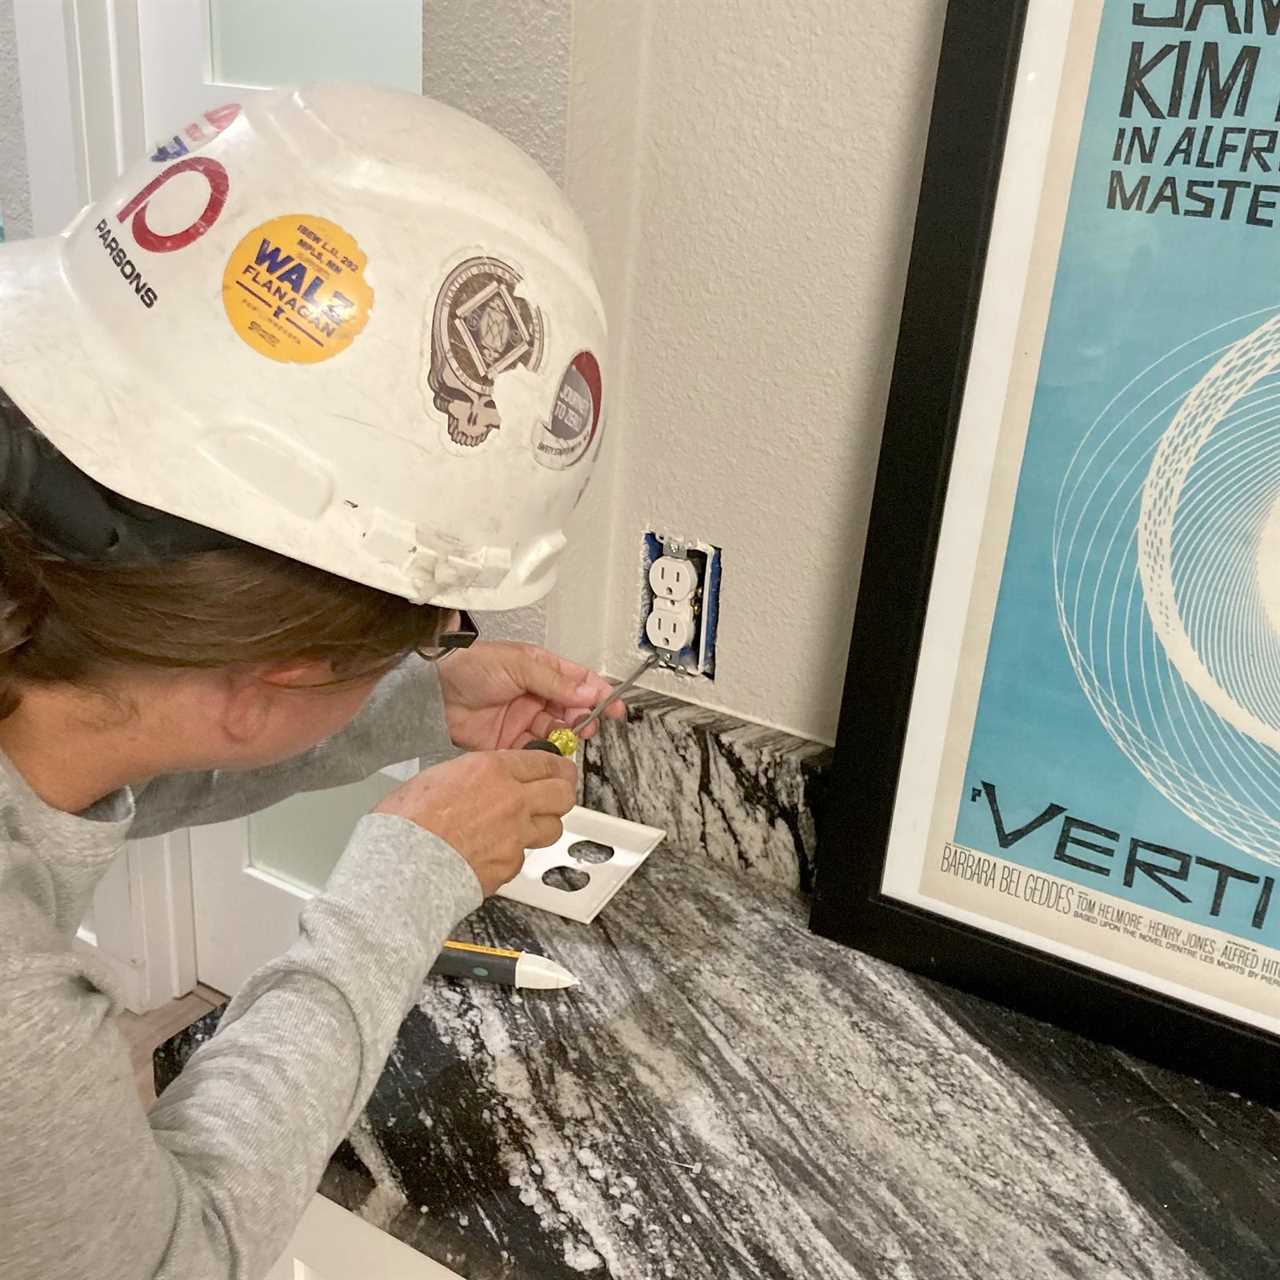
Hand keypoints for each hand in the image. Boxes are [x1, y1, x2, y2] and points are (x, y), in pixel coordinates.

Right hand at [373, 750, 576, 895]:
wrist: (401, 867)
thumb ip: (469, 776)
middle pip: (563, 793)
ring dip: (543, 825)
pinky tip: (495, 853)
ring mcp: (515, 835)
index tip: (556, 769)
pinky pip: (524, 857)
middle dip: (562, 792)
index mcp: (492, 770)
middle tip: (556, 793)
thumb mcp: (436, 777)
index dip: (555, 766)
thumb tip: (477, 781)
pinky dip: (514, 855)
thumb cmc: (406, 824)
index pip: (545, 762)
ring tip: (527, 825)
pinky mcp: (510, 866)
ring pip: (553, 828)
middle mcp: (511, 800)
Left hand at [435, 641, 625, 751]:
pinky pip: (534, 751)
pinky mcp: (508, 742)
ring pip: (556, 733)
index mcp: (540, 670)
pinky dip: (543, 754)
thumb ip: (555, 681)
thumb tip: (587, 692)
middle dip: (583, 718)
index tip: (615, 707)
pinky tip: (544, 750)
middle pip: (572, 711)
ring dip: (564, 736)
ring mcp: (522, 719)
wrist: (432, 691)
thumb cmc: (468, 665)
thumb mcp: (518, 665)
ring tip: (563, 736)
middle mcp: (534, 695)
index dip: (599, 694)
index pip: (578, 682)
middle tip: (586, 724)